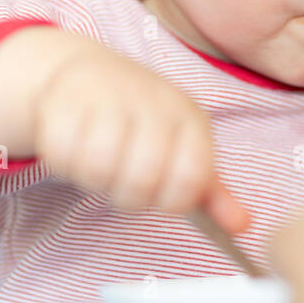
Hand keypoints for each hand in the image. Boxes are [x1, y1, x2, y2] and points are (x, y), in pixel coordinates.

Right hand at [0, 26, 248, 227]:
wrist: (87, 75)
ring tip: (99, 165)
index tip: (160, 195)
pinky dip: (64, 164)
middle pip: (142, 179)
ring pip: (99, 169)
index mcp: (189, 118)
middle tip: (123, 182)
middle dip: (129, 196)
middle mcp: (153, 103)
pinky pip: (61, 155)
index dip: (172, 201)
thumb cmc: (143, 125)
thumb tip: (242, 227)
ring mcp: (108, 97)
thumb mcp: (183, 151)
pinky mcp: (65, 99)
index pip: (191, 179)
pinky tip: (75, 149)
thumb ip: (209, 192)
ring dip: (95, 180)